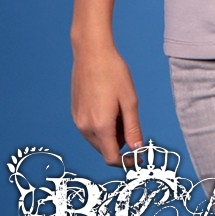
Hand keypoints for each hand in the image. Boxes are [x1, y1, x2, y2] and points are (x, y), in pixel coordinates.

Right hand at [71, 45, 142, 165]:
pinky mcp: (74, 112)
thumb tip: (138, 149)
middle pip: (105, 149)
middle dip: (120, 142)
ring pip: (97, 139)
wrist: (91, 52)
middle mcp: (85, 127)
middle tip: (129, 118)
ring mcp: (77, 120)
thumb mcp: (130, 100)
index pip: (111, 158)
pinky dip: (101, 125)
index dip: (126, 162)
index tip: (138, 158)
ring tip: (118, 107)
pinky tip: (107, 104)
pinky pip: (89, 128)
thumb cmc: (113, 73)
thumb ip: (133, 128)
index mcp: (100, 126)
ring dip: (110, 133)